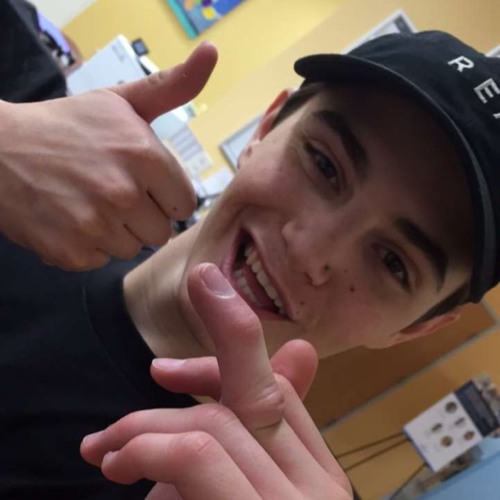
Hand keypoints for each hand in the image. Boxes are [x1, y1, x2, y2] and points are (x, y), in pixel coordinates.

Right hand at [0, 43, 216, 269]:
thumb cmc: (67, 126)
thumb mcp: (121, 101)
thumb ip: (172, 86)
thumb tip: (213, 50)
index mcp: (144, 155)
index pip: (184, 204)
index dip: (164, 196)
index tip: (142, 183)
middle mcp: (123, 192)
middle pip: (160, 232)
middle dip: (141, 216)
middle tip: (110, 192)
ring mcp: (94, 225)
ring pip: (131, 248)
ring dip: (114, 232)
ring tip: (88, 203)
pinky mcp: (69, 251)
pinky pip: (99, 260)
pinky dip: (86, 246)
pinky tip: (68, 219)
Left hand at [81, 264, 352, 498]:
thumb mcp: (247, 481)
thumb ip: (265, 426)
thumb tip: (304, 348)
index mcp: (318, 472)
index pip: (277, 392)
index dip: (226, 363)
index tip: (167, 371)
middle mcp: (320, 484)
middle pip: (258, 394)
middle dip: (202, 364)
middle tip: (148, 374)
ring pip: (221, 419)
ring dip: (148, 426)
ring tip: (107, 454)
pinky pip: (201, 451)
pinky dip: (154, 443)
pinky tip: (120, 462)